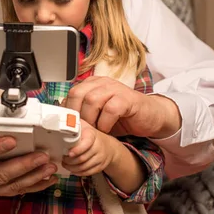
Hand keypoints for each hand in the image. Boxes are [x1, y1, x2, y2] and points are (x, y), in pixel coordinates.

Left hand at [62, 119, 117, 176]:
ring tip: (65, 164)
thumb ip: (74, 123)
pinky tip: (72, 169)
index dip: (77, 149)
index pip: (86, 143)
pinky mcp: (100, 167)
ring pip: (84, 167)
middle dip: (70, 161)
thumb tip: (59, 119)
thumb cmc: (90, 135)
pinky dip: (78, 172)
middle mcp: (98, 147)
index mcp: (92, 135)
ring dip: (72, 167)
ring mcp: (100, 158)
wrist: (109, 147)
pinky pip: (88, 172)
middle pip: (83, 158)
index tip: (68, 153)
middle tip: (63, 159)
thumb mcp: (84, 126)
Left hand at [64, 76, 180, 137]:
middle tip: (81, 129)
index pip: (72, 92)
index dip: (67, 110)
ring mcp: (116, 89)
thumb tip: (62, 121)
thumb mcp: (98, 115)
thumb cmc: (122, 116)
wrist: (150, 116)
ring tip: (94, 131)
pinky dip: (105, 122)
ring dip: (90, 119)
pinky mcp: (128, 99)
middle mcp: (102, 83)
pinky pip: (111, 108)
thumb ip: (82, 114)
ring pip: (92, 99)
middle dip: (76, 114)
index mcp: (93, 84)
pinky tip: (107, 129)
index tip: (67, 126)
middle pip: (78, 93)